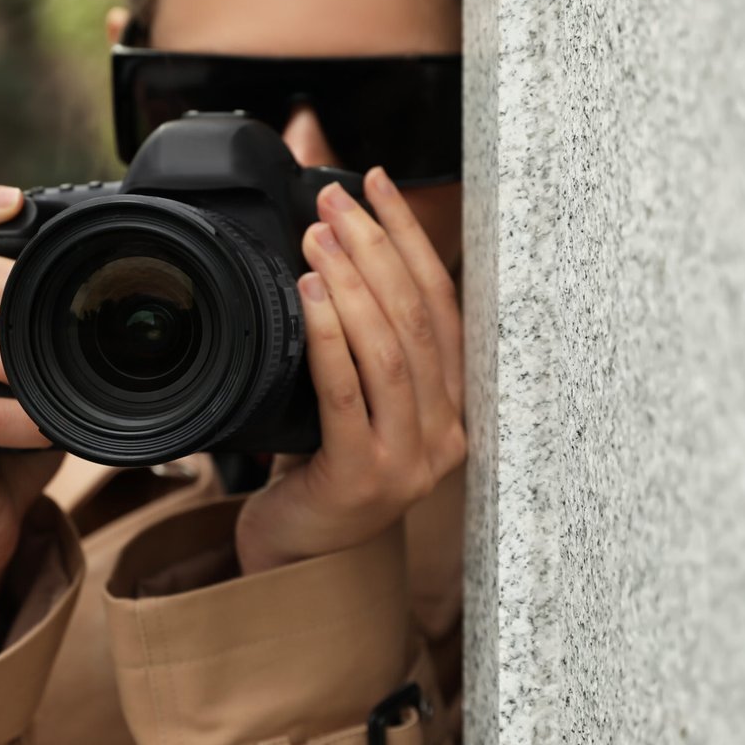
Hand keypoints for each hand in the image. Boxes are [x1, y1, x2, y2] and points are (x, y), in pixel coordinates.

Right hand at [0, 185, 62, 655]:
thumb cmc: (0, 434)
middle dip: (0, 275)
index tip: (14, 201)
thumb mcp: (16, 363)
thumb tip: (108, 274)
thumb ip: (32, 318)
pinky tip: (49, 423)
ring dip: (18, 348)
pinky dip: (23, 417)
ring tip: (55, 361)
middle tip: (50, 288)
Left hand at [235, 167, 465, 574]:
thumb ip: (360, 340)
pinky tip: (312, 295)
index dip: (412, 237)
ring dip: (354, 281)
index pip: (441, 302)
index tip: (380, 184)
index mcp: (451, 404)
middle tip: (335, 199)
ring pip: (391, 351)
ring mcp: (409, 460)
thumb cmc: (318, 470)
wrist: (294, 560)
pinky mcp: (365, 478)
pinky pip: (348, 393)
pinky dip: (330, 335)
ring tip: (318, 235)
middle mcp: (444, 432)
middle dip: (377, 246)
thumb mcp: (352, 399)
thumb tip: (334, 246)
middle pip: (418, 318)